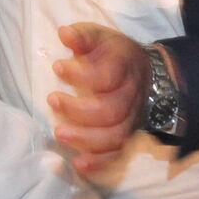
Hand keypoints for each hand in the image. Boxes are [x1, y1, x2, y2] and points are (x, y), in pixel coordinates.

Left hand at [49, 23, 149, 175]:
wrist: (146, 74)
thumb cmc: (114, 55)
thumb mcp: (100, 38)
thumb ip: (83, 36)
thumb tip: (64, 34)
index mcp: (125, 66)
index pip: (108, 75)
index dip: (83, 75)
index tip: (57, 67)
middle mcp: (132, 95)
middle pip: (112, 110)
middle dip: (79, 110)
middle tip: (52, 101)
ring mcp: (132, 119)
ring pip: (116, 136)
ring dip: (86, 139)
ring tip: (59, 133)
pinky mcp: (128, 137)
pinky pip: (118, 155)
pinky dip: (100, 163)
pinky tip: (79, 164)